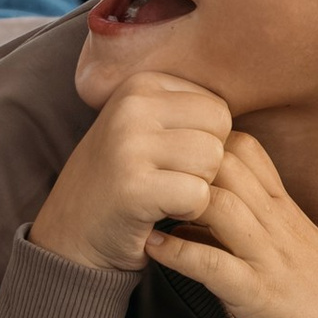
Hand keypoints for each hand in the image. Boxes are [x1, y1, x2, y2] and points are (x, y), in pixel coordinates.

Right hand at [30, 71, 231, 275]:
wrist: (71, 233)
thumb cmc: (121, 180)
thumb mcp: (145, 128)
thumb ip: (185, 109)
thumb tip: (246, 98)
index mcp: (139, 84)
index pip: (216, 106)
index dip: (206, 142)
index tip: (171, 159)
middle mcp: (132, 105)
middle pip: (220, 130)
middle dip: (207, 164)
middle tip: (171, 181)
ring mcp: (130, 144)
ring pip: (213, 160)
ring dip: (199, 188)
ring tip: (165, 194)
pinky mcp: (134, 186)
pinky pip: (199, 194)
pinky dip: (189, 212)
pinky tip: (159, 212)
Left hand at [143, 131, 317, 317]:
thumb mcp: (288, 244)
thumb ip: (247, 222)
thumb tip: (191, 209)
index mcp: (284, 208)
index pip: (244, 147)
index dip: (201, 138)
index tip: (165, 145)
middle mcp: (277, 224)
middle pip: (227, 166)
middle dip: (180, 160)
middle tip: (138, 168)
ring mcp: (269, 259)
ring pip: (222, 206)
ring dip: (175, 199)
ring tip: (136, 201)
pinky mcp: (261, 298)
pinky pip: (216, 266)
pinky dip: (180, 253)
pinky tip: (151, 247)